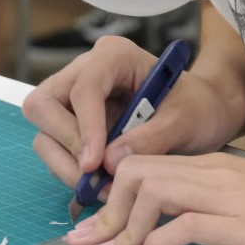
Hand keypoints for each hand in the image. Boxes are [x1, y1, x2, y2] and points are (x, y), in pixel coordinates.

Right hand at [22, 36, 232, 188]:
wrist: (202, 115)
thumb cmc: (196, 108)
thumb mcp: (184, 121)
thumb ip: (151, 138)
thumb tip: (111, 162)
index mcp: (114, 56)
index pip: (83, 89)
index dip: (85, 128)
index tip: (95, 163)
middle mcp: (85, 72)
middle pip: (43, 104)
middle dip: (64, 143)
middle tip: (93, 174)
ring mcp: (74, 99)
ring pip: (44, 131)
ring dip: (66, 164)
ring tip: (103, 188)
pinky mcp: (72, 124)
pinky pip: (55, 150)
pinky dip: (72, 171)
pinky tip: (102, 185)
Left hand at [64, 153, 244, 244]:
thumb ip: (217, 205)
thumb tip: (179, 229)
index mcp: (215, 166)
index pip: (145, 164)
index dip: (110, 195)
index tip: (93, 224)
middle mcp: (214, 174)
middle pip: (135, 174)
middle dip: (102, 212)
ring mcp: (228, 197)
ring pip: (149, 194)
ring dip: (119, 230)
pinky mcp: (243, 225)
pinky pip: (182, 225)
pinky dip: (155, 244)